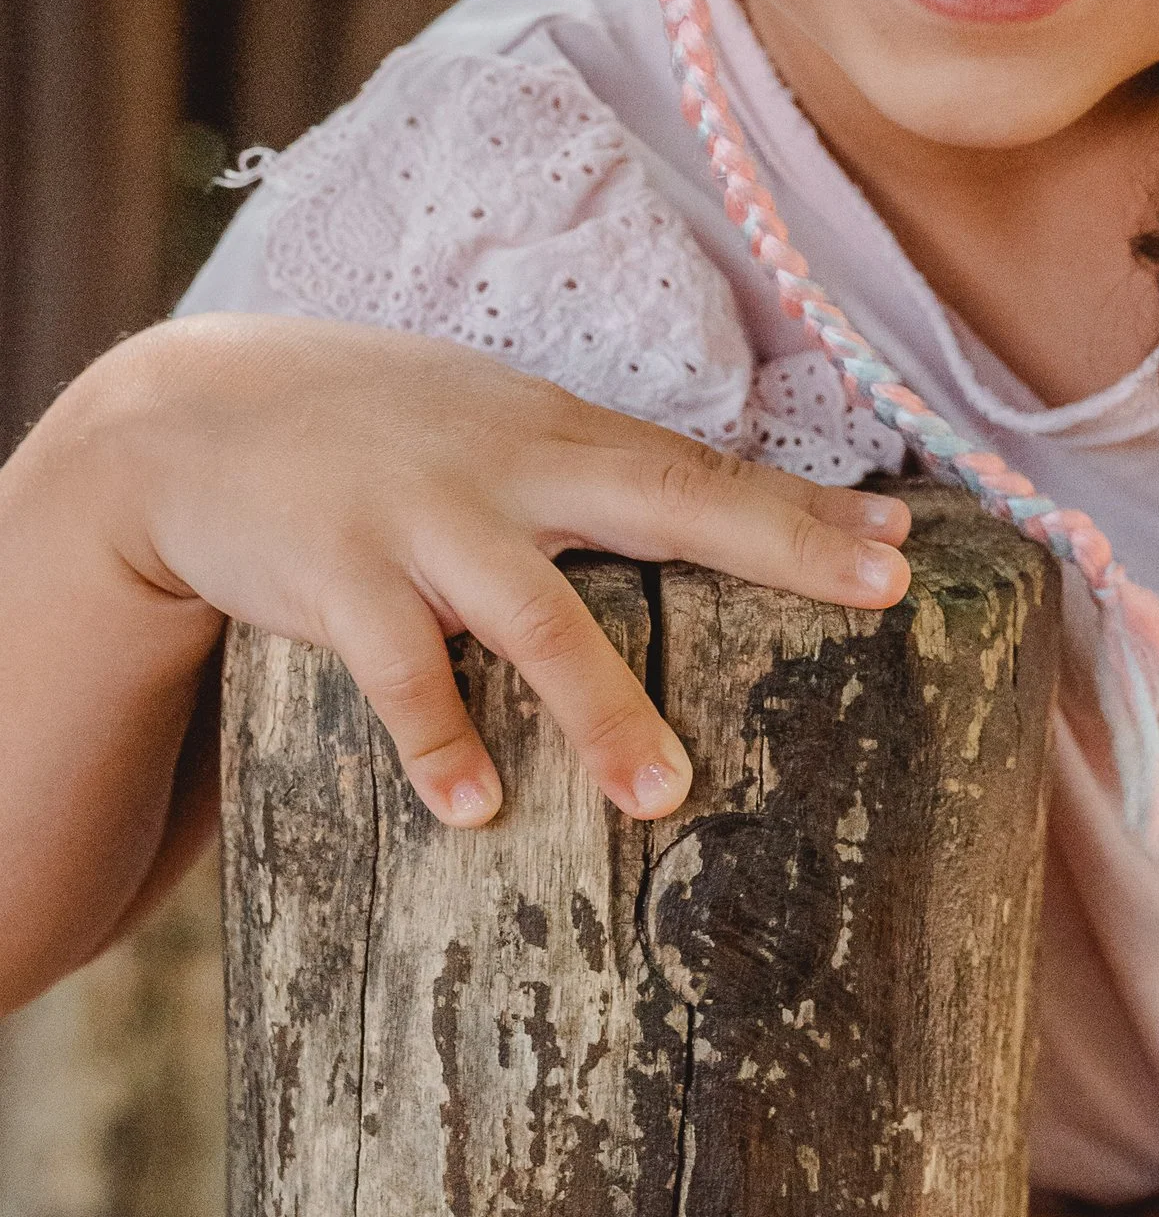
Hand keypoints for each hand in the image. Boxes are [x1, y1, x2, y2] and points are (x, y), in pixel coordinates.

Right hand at [57, 313, 911, 828]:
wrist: (194, 411)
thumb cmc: (385, 437)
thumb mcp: (499, 431)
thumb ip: (601, 477)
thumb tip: (736, 523)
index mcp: (559, 435)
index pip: (706, 470)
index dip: (807, 509)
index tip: (906, 548)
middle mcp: (509, 468)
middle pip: (665, 500)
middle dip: (776, 544)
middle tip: (872, 593)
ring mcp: (422, 520)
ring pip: (534, 613)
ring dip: (599, 703)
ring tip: (659, 791)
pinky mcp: (336, 577)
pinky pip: (398, 671)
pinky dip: (437, 738)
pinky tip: (474, 806)